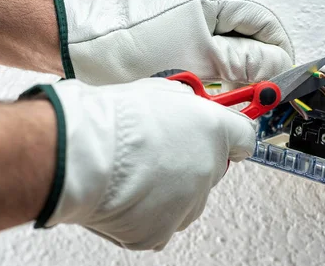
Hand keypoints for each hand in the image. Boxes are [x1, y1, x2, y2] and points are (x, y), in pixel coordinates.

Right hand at [26, 78, 255, 249]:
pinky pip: (158, 224)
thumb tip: (190, 109)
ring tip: (133, 173)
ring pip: (185, 200)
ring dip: (167, 190)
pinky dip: (143, 213)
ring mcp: (186, 205)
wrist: (81, 153)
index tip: (228, 140)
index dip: (231, 137)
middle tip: (157, 154)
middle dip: (189, 163)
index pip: (244, 137)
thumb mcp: (159, 91)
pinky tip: (124, 194)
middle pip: (210, 171)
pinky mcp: (159, 232)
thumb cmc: (112, 119)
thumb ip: (185, 104)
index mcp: (213, 130)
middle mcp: (208, 170)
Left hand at [59, 0, 293, 83]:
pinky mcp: (175, 29)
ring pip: (228, 43)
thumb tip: (276, 65)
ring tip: (224, 89)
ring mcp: (187, 14)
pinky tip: (204, 83)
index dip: (277, 52)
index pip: (265, 21)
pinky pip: (207, 48)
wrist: (85, 51)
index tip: (277, 81)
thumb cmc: (131, 50)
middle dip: (254, 63)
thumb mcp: (200, 60)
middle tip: (252, 91)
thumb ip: (245, 61)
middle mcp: (202, 0)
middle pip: (249, 32)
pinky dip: (212, 67)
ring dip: (232, 67)